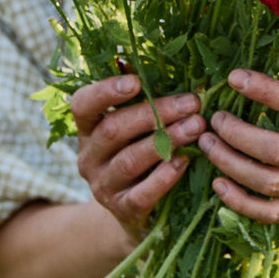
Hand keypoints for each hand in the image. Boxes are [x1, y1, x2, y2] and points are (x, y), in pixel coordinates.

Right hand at [71, 74, 204, 237]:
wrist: (134, 214)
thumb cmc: (139, 156)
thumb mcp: (133, 129)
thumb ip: (142, 101)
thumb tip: (165, 63)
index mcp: (88, 129)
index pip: (83, 105)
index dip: (105, 91)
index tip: (136, 81)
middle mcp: (89, 156)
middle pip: (114, 129)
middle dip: (154, 113)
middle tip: (191, 102)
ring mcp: (103, 185)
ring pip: (129, 159)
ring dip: (165, 140)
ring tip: (196, 126)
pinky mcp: (123, 210)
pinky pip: (142, 193)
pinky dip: (164, 176)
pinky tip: (184, 161)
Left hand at [198, 68, 278, 231]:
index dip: (266, 91)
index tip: (235, 77)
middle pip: (276, 150)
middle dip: (237, 134)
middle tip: (214, 117)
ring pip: (267, 183)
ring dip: (230, 164)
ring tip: (207, 144)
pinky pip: (270, 214)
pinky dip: (240, 203)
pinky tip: (218, 185)